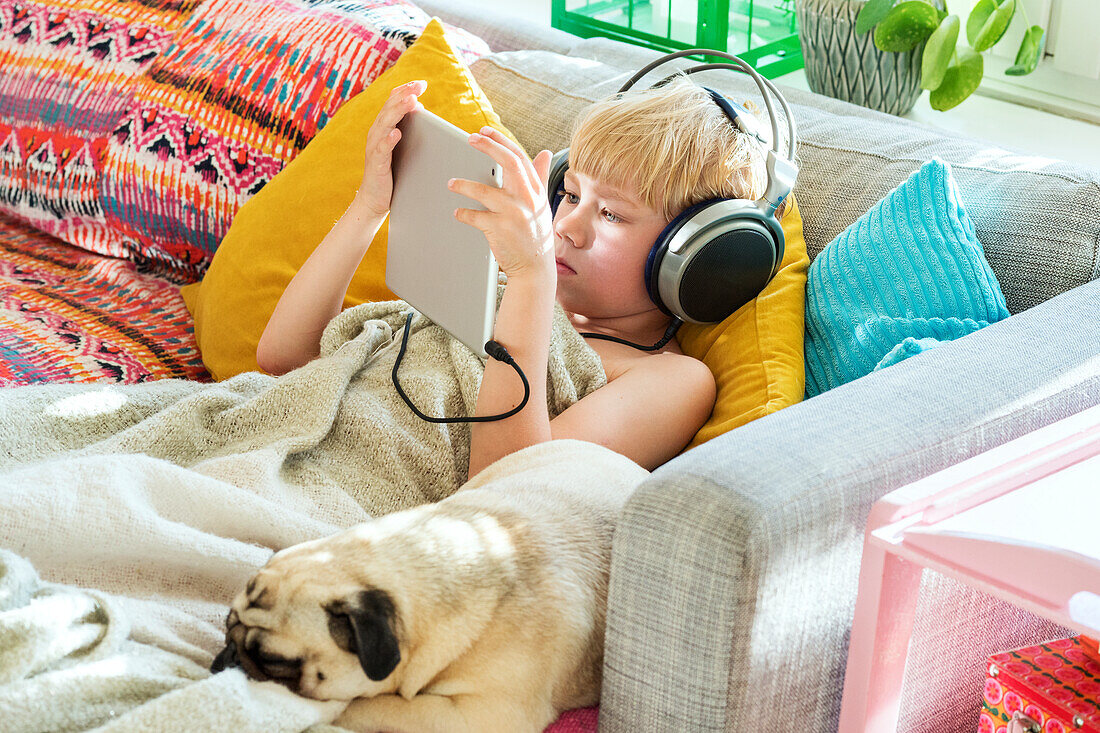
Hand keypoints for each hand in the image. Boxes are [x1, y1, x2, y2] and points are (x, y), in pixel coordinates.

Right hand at [355, 80, 425, 218]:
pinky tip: (396, 133)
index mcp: (383, 127)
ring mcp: (375, 147)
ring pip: (385, 124)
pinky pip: (381, 149)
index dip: (405, 91)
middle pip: (389, 109)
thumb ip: (407, 126)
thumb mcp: (399, 145)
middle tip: (418, 86)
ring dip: (398, 111)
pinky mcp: (377, 164)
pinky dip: (388, 140)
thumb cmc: (390, 171)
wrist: (374, 199)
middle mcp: (376, 133)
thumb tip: (419, 107)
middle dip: (404, 95)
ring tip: (411, 101)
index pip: (392, 102)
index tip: (421, 83)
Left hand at [448, 127, 554, 280]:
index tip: (484, 131)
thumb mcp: (541, 204)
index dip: (501, 141)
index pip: (519, 157)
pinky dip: (464, 213)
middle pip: (509, 163)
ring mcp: (515, 214)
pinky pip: (476, 217)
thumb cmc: (535, 235)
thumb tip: (544, 152)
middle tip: (470, 138)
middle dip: (488, 147)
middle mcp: (528, 199)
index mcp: (535, 190)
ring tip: (451, 182)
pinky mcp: (501, 230)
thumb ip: (539, 177)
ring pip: (485, 191)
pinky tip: (458, 212)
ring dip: (464, 185)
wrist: (535, 269)